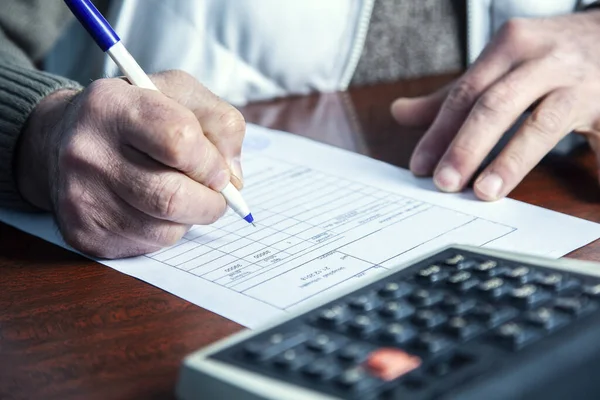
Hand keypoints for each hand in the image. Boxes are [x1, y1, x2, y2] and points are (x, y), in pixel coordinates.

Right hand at [16, 70, 244, 257]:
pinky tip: (154, 209)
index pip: (179, 140)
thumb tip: (234, 180)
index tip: (218, 168)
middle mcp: (88, 152)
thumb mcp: (179, 94)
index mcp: (112, 106)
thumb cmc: (134, 116)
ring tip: (182, 195)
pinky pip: (148, 246)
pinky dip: (167, 232)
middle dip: (211, 201)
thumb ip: (220, 124)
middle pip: (173, 197)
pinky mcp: (84, 234)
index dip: (212, 161)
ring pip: (166, 229)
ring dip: (190, 218)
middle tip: (215, 193)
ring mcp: (81, 197)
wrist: (61, 141)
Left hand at [391, 11, 599, 199]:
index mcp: (510, 47)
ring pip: (541, 124)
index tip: (420, 165)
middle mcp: (544, 60)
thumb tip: (400, 113)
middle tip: (444, 183)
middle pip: (496, 105)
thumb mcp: (498, 65)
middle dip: (467, 147)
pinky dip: (595, 164)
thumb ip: (452, 95)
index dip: (440, 132)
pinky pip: (598, 139)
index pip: (465, 93)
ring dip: (511, 161)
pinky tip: (587, 193)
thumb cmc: (546, 57)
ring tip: (485, 191)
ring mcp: (579, 82)